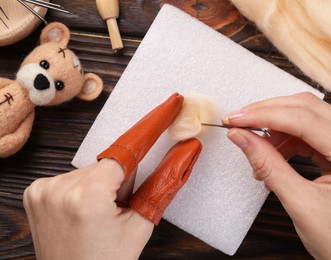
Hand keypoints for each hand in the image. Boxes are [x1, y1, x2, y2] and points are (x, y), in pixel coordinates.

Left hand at [23, 93, 201, 259]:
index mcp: (88, 196)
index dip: (151, 127)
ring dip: (102, 184)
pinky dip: (84, 188)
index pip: (128, 150)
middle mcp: (59, 187)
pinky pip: (72, 176)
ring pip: (91, 170)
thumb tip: (186, 153)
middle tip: (118, 208)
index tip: (168, 106)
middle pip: (108, 164)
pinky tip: (83, 212)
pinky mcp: (36, 190)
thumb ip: (163, 184)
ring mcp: (43, 189)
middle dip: (120, 180)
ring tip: (99, 214)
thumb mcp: (140, 224)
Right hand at [223, 93, 330, 258]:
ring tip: (258, 152)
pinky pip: (311, 131)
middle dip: (268, 113)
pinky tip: (273, 157)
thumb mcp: (298, 202)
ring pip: (308, 116)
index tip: (236, 119)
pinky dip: (286, 140)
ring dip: (276, 128)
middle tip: (239, 123)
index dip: (265, 115)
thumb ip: (267, 164)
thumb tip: (240, 136)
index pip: (305, 120)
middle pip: (308, 108)